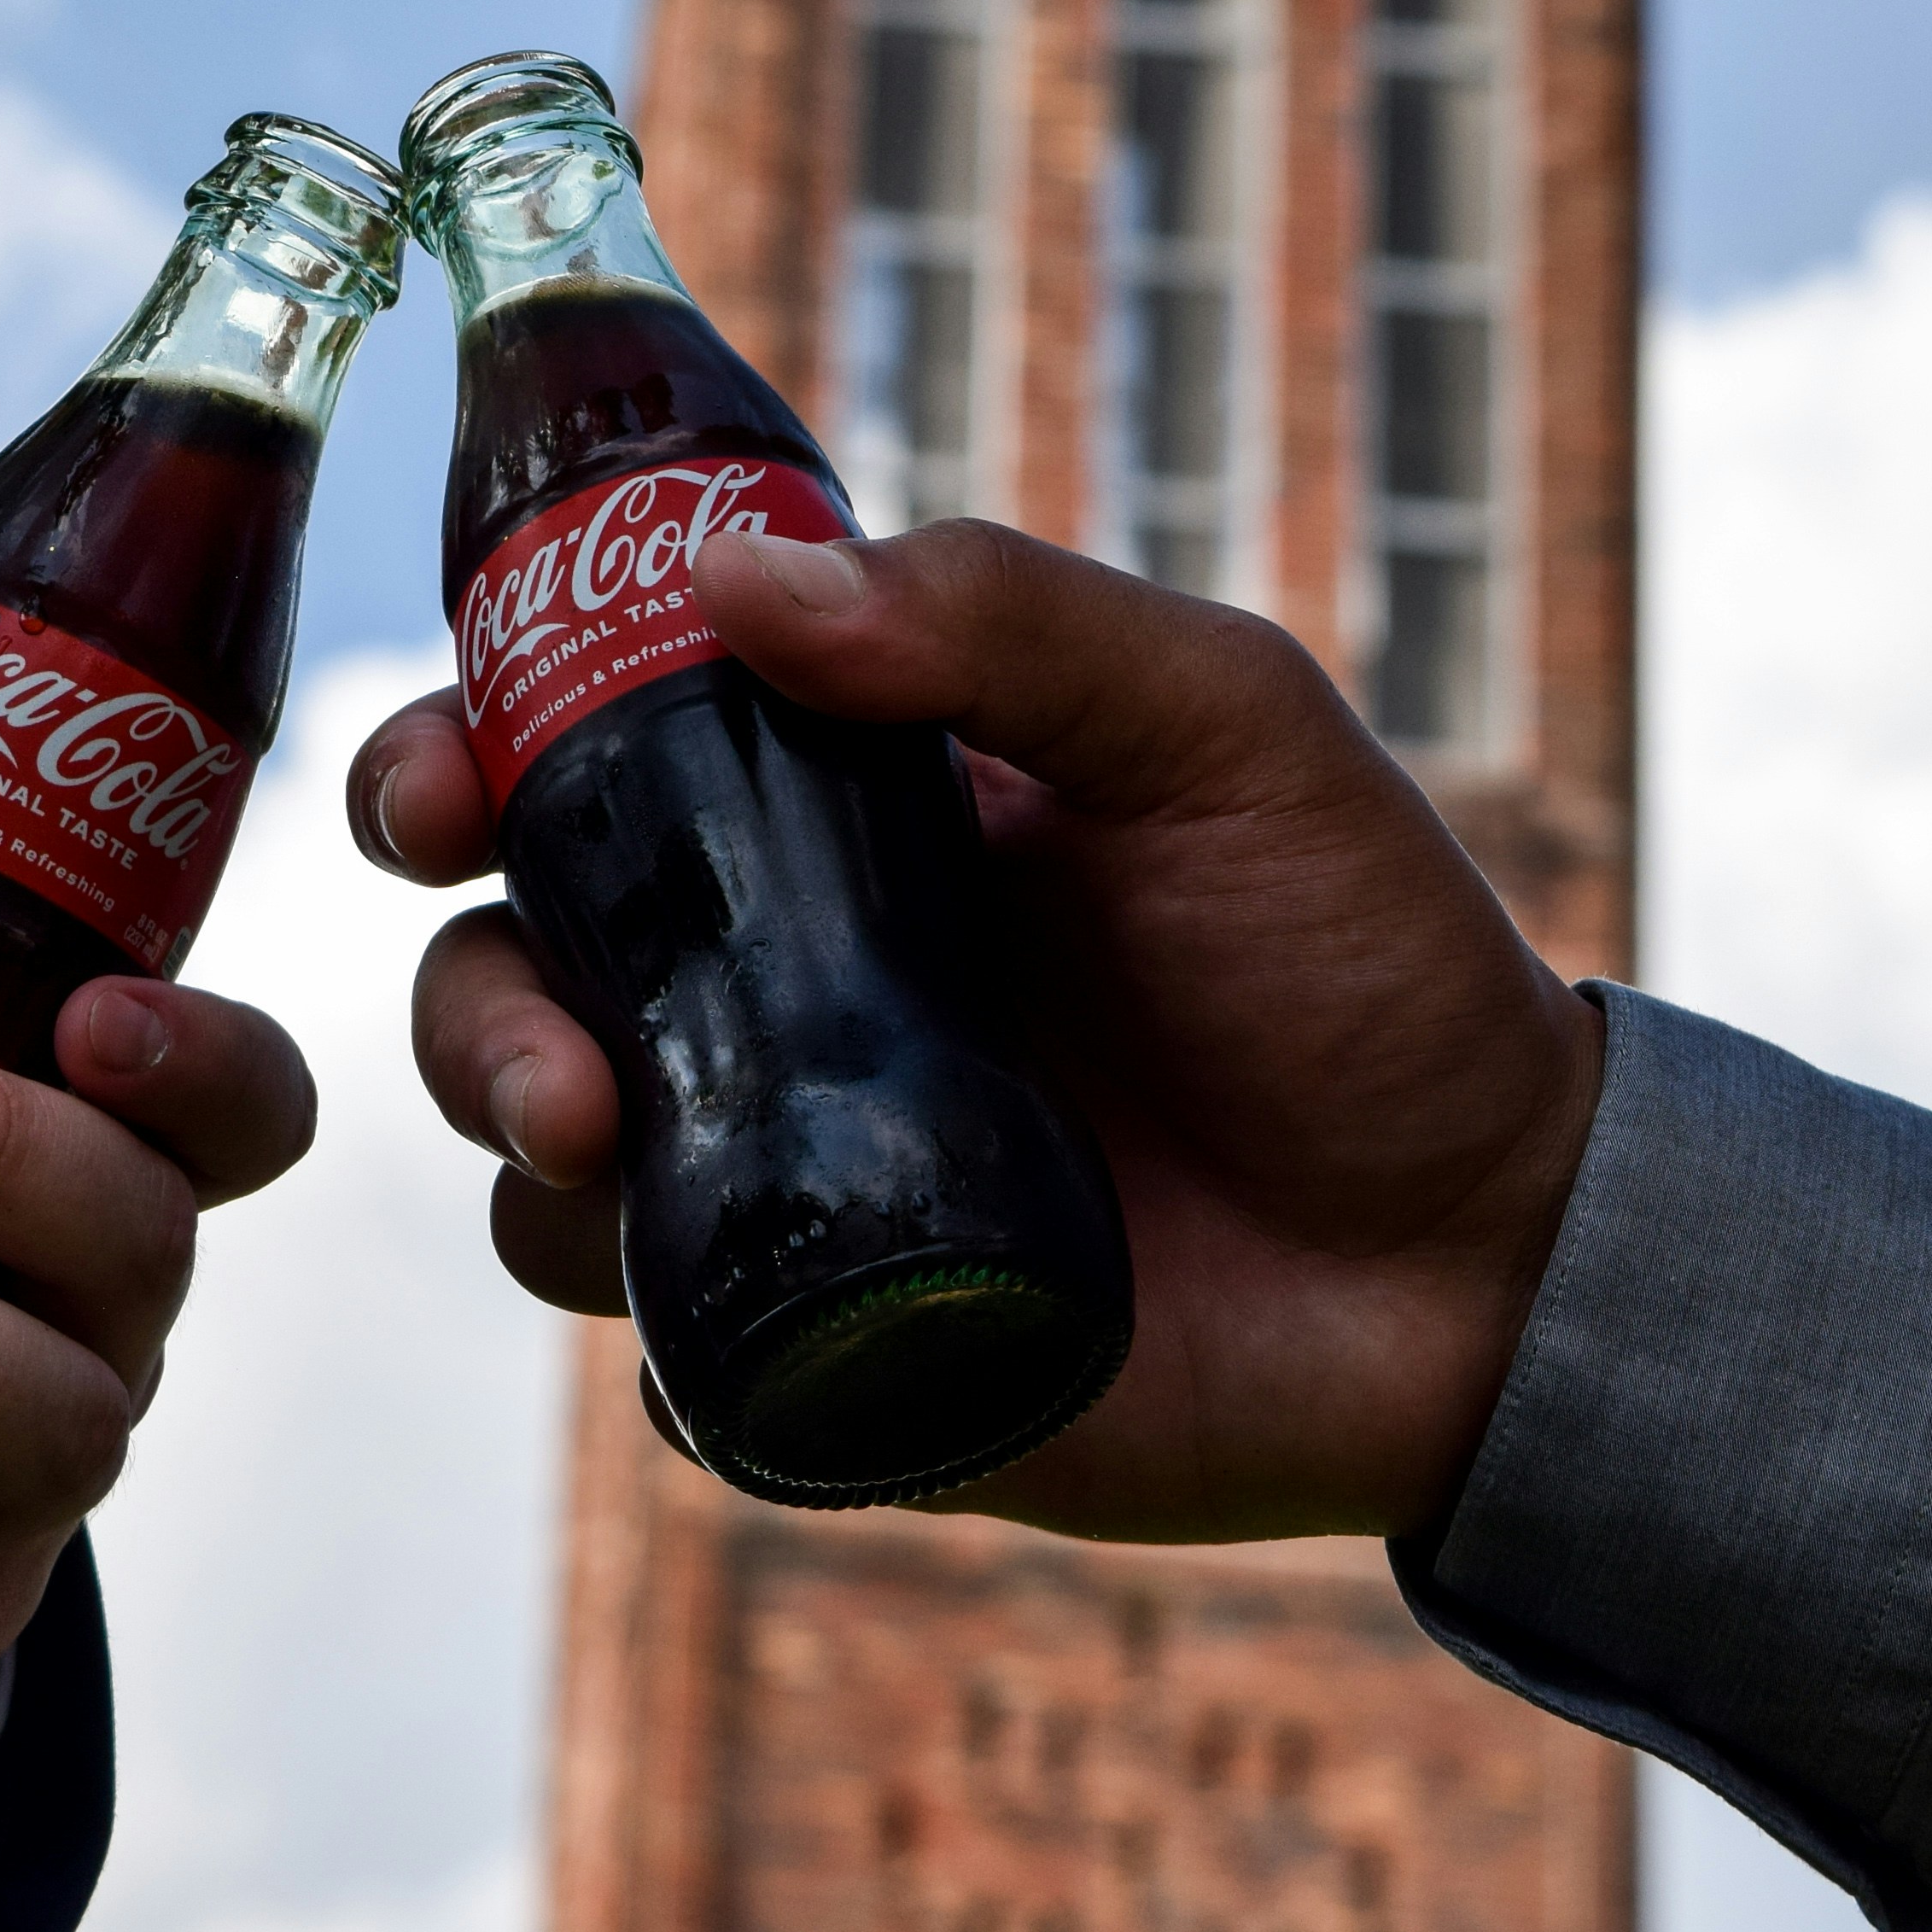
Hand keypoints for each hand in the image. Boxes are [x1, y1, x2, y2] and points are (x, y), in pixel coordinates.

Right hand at [347, 519, 1604, 1544]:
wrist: (1493, 1258)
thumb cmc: (1364, 963)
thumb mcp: (1220, 729)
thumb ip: (1004, 622)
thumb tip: (730, 580)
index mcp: (838, 819)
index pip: (583, 757)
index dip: (463, 755)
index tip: (438, 791)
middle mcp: (779, 988)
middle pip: (514, 967)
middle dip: (469, 998)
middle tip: (546, 1048)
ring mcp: (793, 1173)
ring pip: (543, 1159)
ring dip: (515, 1145)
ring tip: (600, 1152)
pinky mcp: (831, 1352)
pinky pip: (657, 1348)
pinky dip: (638, 1327)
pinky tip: (703, 1312)